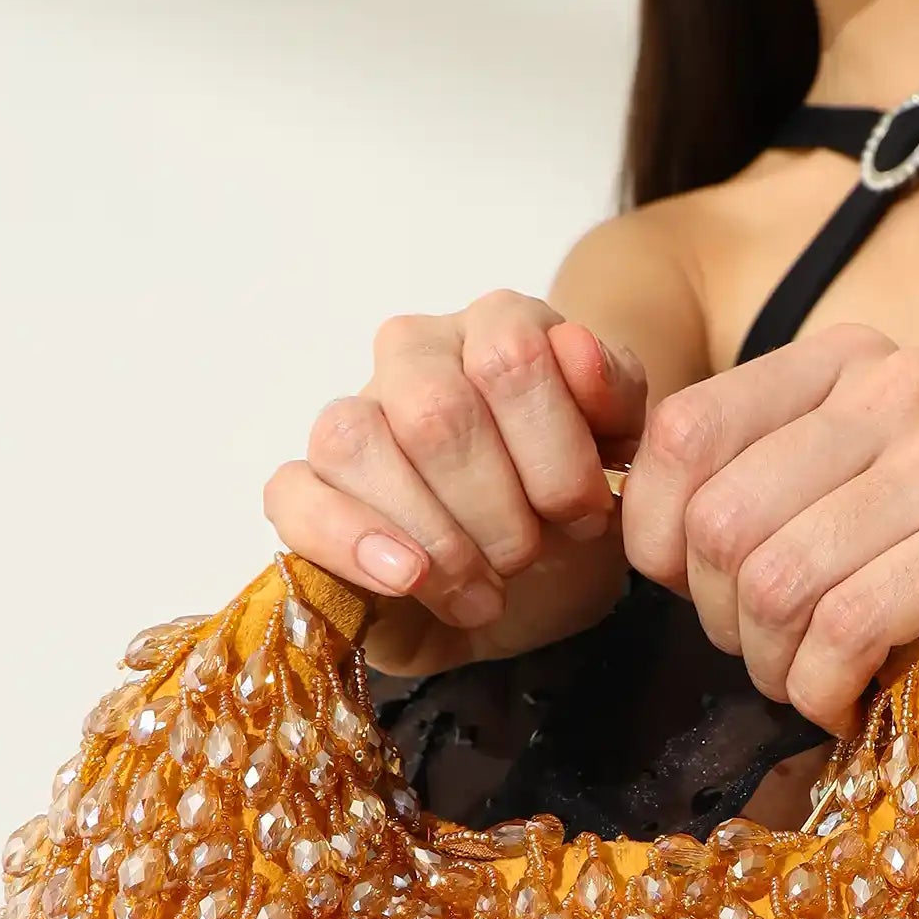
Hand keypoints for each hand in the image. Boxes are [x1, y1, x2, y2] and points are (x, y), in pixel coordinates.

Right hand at [263, 292, 647, 679]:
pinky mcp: (306, 488)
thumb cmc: (576, 508)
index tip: (587, 514)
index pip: (511, 354)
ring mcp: (352, 416)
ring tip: (482, 592)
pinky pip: (294, 493)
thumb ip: (614, 396)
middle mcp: (414, 354)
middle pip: (436, 411)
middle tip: (529, 558)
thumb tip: (576, 347)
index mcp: (497, 327)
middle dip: (498, 507)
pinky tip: (406, 578)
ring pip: (357, 442)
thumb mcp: (624, 458)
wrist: (541, 587)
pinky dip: (352, 540)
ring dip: (434, 536)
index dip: (555, 448)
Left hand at [617, 322, 918, 737]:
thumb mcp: (794, 514)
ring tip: (820, 675)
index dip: (660, 541)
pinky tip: (855, 697)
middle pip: (724, 518)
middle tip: (779, 651)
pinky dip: (825, 690)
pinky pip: (844, 628)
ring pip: (779, 582)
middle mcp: (903, 383)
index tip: (708, 593)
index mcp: (840, 360)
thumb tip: (599, 498)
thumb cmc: (897, 591)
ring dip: (778, 664)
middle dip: (728, 619)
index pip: (683, 435)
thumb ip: (712, 487)